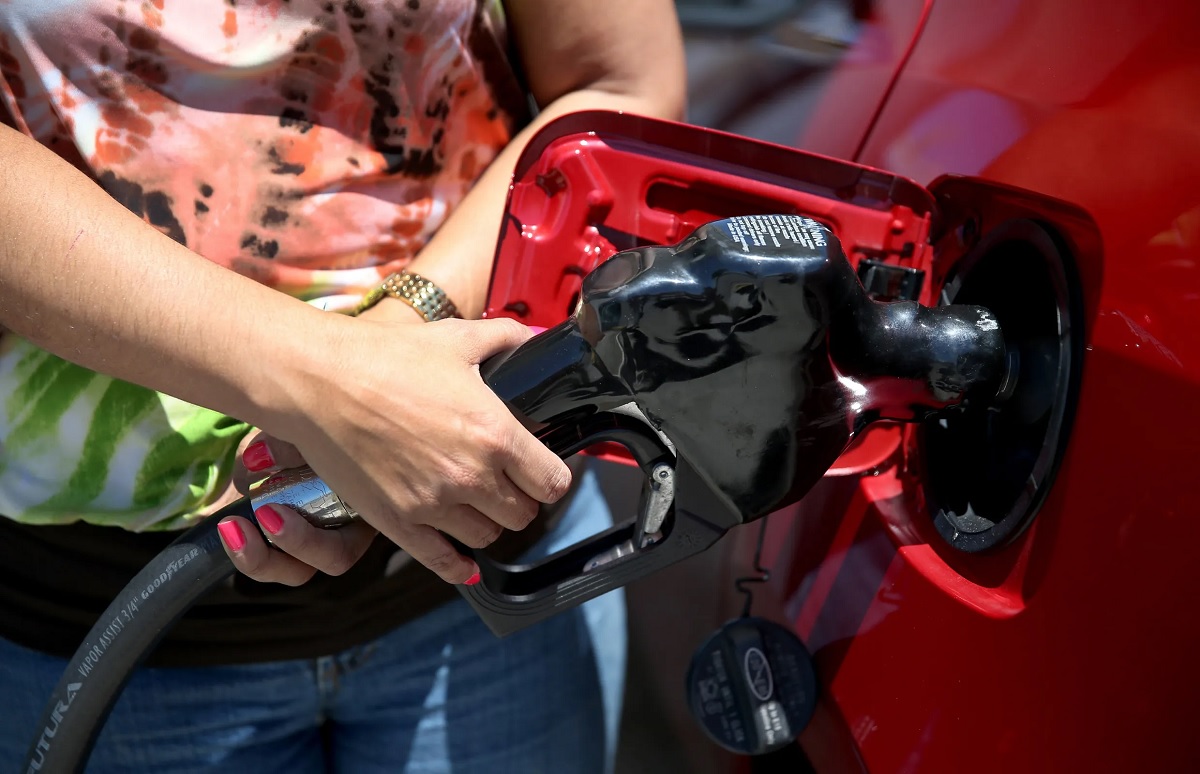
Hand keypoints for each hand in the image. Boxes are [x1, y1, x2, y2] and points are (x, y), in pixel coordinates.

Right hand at [219, 311, 569, 585]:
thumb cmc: (386, 356)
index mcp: (495, 434)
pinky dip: (456, 563)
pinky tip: (460, 557)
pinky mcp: (397, 523)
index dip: (552, 475)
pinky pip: (443, 563)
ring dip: (487, 521)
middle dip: (520, 497)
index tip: (541, 467)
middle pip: (523, 515)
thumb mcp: (457, 338)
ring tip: (475, 500)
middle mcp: (471, 477)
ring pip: (486, 537)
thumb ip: (507, 340)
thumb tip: (536, 338)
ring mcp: (433, 505)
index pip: (553, 482)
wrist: (318, 381)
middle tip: (507, 481)